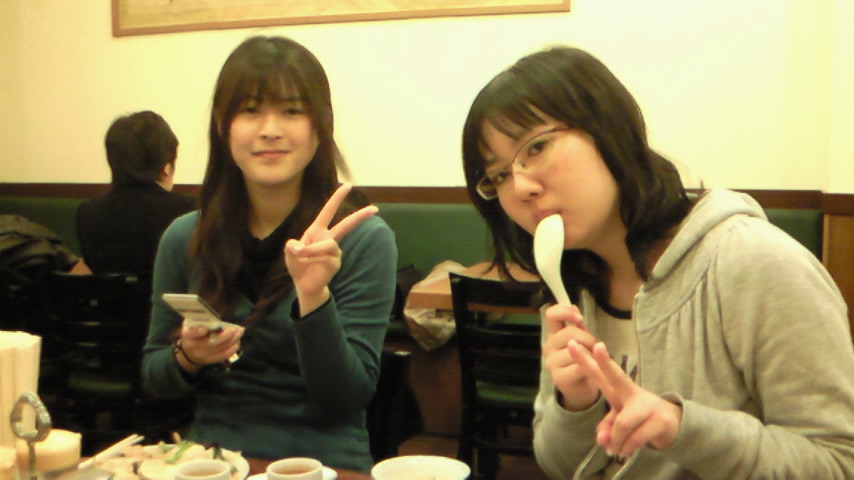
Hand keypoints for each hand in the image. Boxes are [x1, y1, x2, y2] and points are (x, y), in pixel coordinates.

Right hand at [178, 324, 243, 369]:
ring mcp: (201, 355)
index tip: (205, 328)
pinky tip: (237, 342)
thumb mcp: (192, 324)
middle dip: (225, 336)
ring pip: (219, 349)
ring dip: (232, 340)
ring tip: (240, 332)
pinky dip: (232, 349)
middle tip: (236, 329)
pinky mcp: (209, 361)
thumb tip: (215, 317)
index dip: (197, 331)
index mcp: (187, 335)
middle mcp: (193, 347)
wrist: (189, 351)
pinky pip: (223, 356)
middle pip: (211, 342)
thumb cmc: (194, 333)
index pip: (191, 333)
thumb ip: (201, 320)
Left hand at [285, 183, 377, 315]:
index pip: (329, 211)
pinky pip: (326, 256)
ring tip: (302, 256)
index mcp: (317, 230)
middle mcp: (328, 238)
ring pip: (328, 244)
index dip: (337, 198)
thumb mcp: (289, 253)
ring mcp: (334, 251)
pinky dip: (313, 259)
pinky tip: (308, 264)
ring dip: (312, 250)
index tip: (348, 185)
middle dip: (360, 216)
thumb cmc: (298, 265)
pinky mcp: (336, 262)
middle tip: (375, 209)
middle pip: (346, 225)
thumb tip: (298, 246)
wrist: (303, 284)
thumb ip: (291, 246)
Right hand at [542, 304, 599, 409]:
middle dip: (588, 339)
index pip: (551, 314)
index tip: (579, 319)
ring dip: (589, 354)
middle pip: (569, 333)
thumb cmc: (581, 361)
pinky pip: (578, 366)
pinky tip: (591, 370)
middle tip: (595, 348)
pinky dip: (588, 367)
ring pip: (574, 350)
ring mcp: (551, 363)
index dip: (566, 312)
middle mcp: (548, 347)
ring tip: (593, 360)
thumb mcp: (580, 340)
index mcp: (553, 334)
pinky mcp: (558, 377)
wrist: (580, 389)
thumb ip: (577, 325)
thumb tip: (574, 307)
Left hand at [568, 340, 681, 457]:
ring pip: (622, 424)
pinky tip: (625, 452)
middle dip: (605, 362)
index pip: (600, 374)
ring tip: (615, 449)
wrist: (672, 426)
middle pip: (617, 375)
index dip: (586, 361)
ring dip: (616, 442)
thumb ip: (607, 428)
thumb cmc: (639, 419)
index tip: (572, 344)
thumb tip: (603, 440)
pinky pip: (635, 438)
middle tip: (597, 346)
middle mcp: (632, 393)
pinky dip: (627, 449)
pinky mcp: (661, 420)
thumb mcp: (619, 423)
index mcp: (618, 390)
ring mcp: (648, 405)